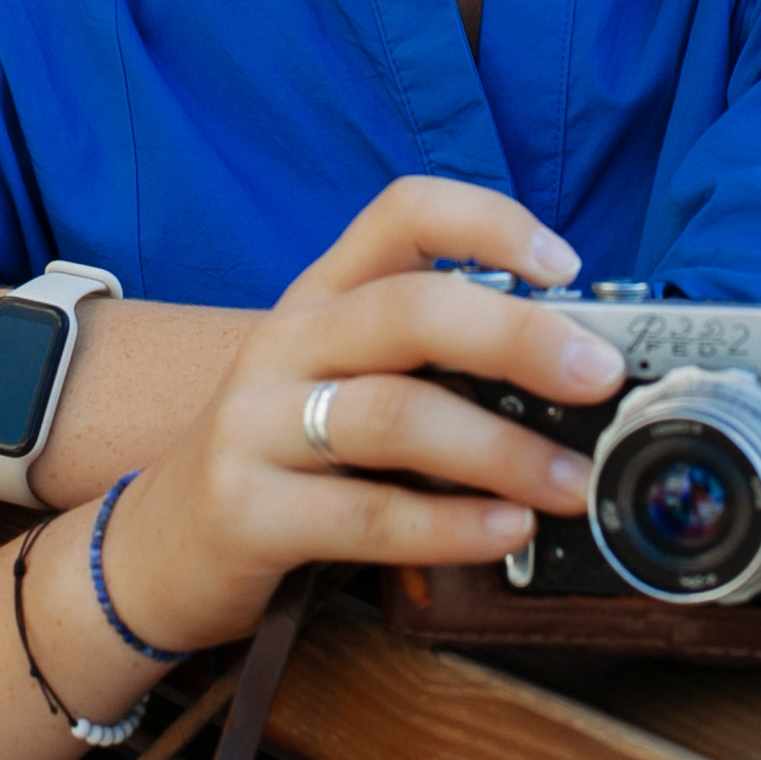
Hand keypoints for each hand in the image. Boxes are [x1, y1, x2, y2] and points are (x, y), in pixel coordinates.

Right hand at [62, 175, 625, 661]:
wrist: (160, 545)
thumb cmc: (285, 457)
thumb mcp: (340, 381)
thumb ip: (431, 363)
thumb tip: (574, 371)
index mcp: (321, 296)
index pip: (401, 214)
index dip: (489, 221)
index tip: (565, 263)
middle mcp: (286, 343)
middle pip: (410, 310)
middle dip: (519, 337)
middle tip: (600, 376)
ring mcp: (256, 424)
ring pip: (394, 415)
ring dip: (503, 451)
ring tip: (570, 483)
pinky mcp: (247, 509)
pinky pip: (365, 514)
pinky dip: (451, 525)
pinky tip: (506, 531)